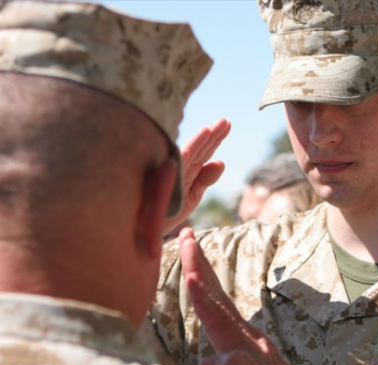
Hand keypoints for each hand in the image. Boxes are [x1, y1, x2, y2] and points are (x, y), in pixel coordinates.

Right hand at [162, 119, 230, 233]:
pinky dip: (182, 157)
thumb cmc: (170, 210)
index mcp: (189, 169)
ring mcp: (171, 173)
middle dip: (212, 135)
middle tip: (225, 121)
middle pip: (199, 149)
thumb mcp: (192, 195)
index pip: (205, 151)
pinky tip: (190, 149)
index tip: (227, 124)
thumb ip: (206, 179)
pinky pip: (173, 169)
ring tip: (210, 130)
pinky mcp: (163, 181)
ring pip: (187, 155)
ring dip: (198, 142)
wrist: (150, 228)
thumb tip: (221, 161)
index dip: (216, 138)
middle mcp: (180, 167)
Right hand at [178, 227, 316, 364]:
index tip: (187, 266)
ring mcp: (250, 340)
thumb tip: (210, 361)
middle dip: (200, 263)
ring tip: (192, 251)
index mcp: (244, 347)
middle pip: (218, 295)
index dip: (200, 291)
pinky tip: (205, 296)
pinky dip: (210, 297)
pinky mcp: (250, 348)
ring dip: (205, 273)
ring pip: (221, 301)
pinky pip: (224, 314)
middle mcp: (247, 337)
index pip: (216, 313)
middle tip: (186, 233)